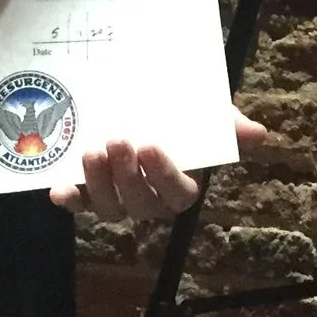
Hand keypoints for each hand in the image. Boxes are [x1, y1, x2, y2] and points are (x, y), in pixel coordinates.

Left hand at [50, 106, 266, 219]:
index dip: (164, 175)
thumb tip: (258, 133)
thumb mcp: (208, 117)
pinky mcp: (90, 193)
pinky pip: (80, 204)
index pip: (177, 194)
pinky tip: (58, 187)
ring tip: (92, 151)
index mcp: (180, 187)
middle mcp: (148, 200)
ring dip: (98, 183)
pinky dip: (70, 199)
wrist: (148, 109)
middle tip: (117, 141)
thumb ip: (227, 126)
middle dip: (127, 177)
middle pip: (140, 204)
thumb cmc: (183, 118)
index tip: (152, 146)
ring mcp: (117, 199)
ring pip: (109, 208)